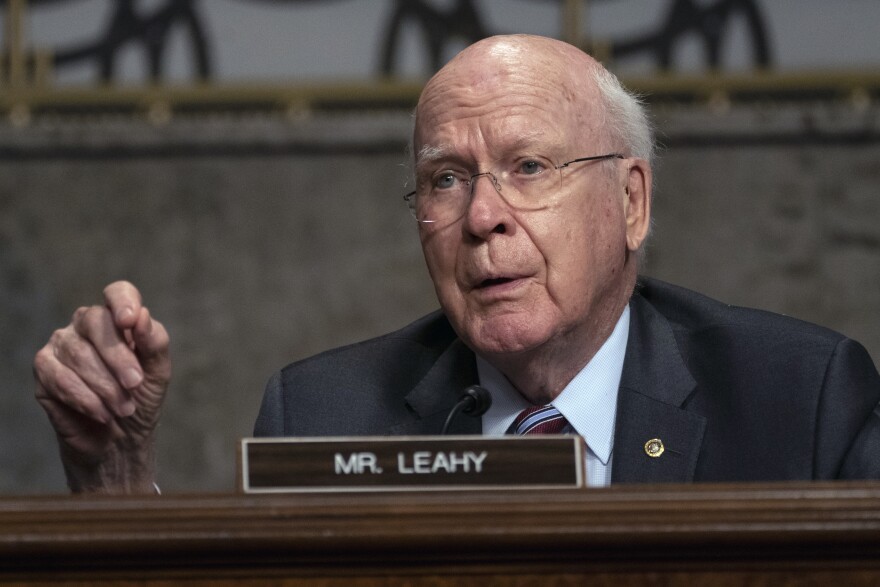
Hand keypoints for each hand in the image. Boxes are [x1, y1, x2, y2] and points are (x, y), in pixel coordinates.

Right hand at [33, 281, 170, 492]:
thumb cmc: (140, 399)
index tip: (130, 322)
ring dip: (105, 386)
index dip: (123, 302)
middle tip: (135, 384)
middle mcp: (85, 326)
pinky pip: (59, 377)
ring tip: (123, 409)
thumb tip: (142, 316)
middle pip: (96, 322)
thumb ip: (154, 342)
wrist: (120, 441)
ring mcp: (61, 346)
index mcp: (117, 319)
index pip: (117, 293)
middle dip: (118, 357)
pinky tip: (101, 413)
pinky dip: (84, 398)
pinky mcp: (44, 371)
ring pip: (78, 353)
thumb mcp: (157, 373)